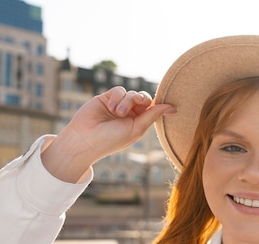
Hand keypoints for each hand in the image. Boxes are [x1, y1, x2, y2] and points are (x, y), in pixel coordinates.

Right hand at [42, 87, 174, 182]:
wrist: (85, 138)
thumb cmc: (112, 139)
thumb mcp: (136, 129)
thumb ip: (153, 115)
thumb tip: (173, 107)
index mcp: (138, 123)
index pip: (152, 108)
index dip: (157, 104)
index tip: (168, 102)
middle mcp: (129, 114)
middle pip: (143, 98)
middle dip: (141, 99)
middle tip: (138, 102)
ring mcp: (118, 105)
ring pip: (131, 93)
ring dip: (127, 100)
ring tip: (117, 112)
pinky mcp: (106, 98)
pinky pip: (119, 90)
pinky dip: (117, 97)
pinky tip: (111, 107)